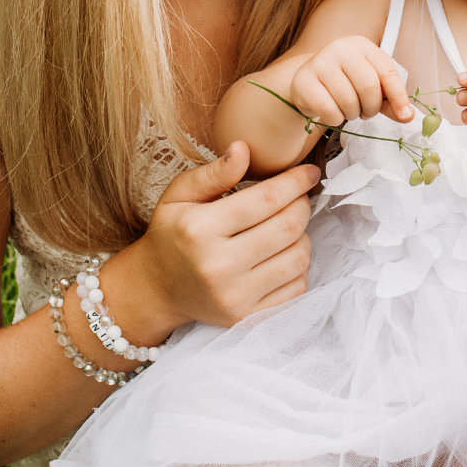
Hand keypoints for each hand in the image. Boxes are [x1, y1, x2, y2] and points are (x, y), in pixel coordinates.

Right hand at [137, 141, 318, 328]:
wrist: (156, 289)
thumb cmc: (172, 235)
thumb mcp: (180, 195)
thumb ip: (213, 173)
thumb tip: (244, 148)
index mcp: (199, 229)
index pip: (266, 200)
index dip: (295, 182)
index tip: (309, 172)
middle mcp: (218, 266)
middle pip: (288, 227)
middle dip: (303, 205)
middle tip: (299, 196)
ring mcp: (235, 296)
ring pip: (298, 257)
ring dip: (303, 235)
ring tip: (288, 225)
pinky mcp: (247, 318)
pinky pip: (296, 287)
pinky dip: (298, 266)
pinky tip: (283, 254)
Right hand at [290, 36, 412, 127]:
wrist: (308, 81)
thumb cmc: (345, 83)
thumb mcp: (370, 86)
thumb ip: (390, 100)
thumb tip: (407, 116)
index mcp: (361, 45)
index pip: (387, 71)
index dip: (398, 96)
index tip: (405, 116)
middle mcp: (340, 48)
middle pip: (368, 87)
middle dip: (371, 108)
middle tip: (366, 113)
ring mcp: (320, 63)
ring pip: (348, 101)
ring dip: (352, 114)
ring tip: (348, 110)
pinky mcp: (304, 81)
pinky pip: (329, 110)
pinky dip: (335, 119)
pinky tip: (332, 112)